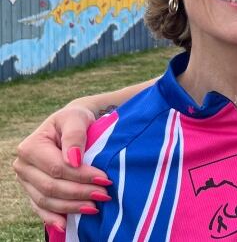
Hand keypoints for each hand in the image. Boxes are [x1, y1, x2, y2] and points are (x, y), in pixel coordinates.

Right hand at [13, 104, 108, 231]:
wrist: (71, 125)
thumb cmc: (74, 119)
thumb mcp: (76, 118)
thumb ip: (75, 135)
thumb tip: (73, 160)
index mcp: (31, 147)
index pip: (57, 168)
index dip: (81, 176)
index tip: (104, 179)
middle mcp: (23, 166)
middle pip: (51, 187)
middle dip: (79, 193)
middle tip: (104, 195)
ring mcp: (26, 181)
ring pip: (47, 201)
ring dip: (71, 207)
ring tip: (95, 207)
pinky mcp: (32, 191)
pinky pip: (41, 208)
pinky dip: (53, 218)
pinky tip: (66, 225)